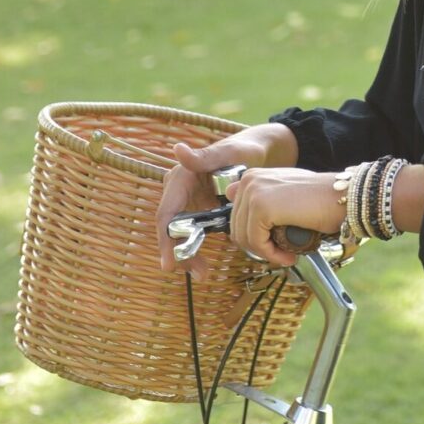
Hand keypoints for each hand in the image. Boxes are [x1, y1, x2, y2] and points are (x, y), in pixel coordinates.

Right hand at [155, 125, 293, 275]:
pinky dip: (195, 250)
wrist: (257, 154)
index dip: (166, 240)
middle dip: (179, 253)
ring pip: (179, 235)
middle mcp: (178, 191)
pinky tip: (203, 266)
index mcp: (180, 178)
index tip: (169, 264)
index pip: (167, 214)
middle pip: (171, 228)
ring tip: (201, 273)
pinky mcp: (197, 212)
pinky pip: (191, 234)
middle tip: (198, 273)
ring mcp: (187, 203)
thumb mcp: (229, 152)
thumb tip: (177, 150)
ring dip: (187, 255)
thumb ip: (205, 156)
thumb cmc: (243, 150)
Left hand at [226, 168, 345, 268]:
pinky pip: (257, 243)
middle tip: (282, 253)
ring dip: (266, 253)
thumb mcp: (284, 192)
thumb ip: (262, 196)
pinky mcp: (261, 207)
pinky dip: (272, 255)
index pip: (235, 215)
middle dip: (259, 247)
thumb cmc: (319, 198)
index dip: (251, 233)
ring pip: (245, 238)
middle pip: (237, 229)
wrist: (341, 197)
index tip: (270, 241)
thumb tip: (233, 199)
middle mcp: (249, 180)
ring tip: (287, 255)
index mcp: (252, 176)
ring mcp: (253, 192)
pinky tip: (289, 255)